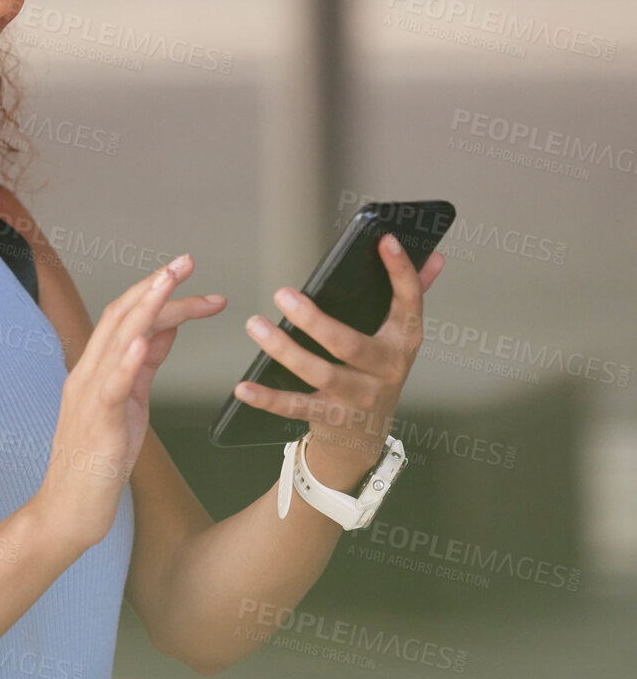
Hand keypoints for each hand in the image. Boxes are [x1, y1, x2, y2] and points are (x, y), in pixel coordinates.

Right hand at [35, 253, 225, 554]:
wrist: (68, 511)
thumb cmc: (97, 464)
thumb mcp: (129, 405)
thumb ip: (143, 367)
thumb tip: (163, 330)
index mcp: (95, 370)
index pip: (125, 318)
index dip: (155, 292)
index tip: (188, 275)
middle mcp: (87, 375)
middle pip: (120, 317)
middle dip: (155, 286)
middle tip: (186, 262)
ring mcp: (89, 397)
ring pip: (116, 341)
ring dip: (144, 308)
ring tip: (168, 281)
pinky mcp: (98, 424)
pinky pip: (112, 386)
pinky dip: (128, 359)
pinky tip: (144, 339)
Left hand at [234, 233, 447, 470]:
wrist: (365, 438)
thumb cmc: (376, 373)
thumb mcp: (397, 338)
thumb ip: (412, 295)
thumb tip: (435, 256)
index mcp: (403, 341)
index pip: (409, 302)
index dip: (401, 271)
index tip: (385, 240)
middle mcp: (386, 369)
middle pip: (349, 344)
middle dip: (314, 320)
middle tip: (282, 294)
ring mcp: (358, 396)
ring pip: (320, 373)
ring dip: (284, 350)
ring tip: (255, 325)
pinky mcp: (331, 418)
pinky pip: (296, 407)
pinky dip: (268, 399)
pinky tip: (244, 387)